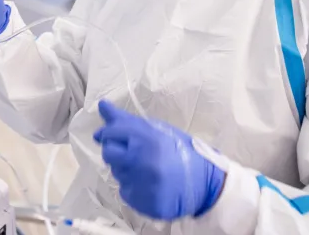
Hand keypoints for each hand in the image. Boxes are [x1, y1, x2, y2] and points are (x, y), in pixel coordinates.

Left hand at [94, 100, 225, 220]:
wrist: (205, 183)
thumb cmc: (180, 151)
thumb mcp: (157, 130)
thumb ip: (127, 120)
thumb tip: (102, 106)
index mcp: (146, 138)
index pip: (111, 133)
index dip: (108, 133)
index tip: (110, 136)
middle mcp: (141, 161)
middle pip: (108, 154)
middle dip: (115, 153)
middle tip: (131, 154)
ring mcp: (141, 184)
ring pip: (116, 174)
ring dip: (125, 170)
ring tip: (146, 169)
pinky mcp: (142, 203)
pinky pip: (125, 192)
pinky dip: (133, 188)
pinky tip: (148, 184)